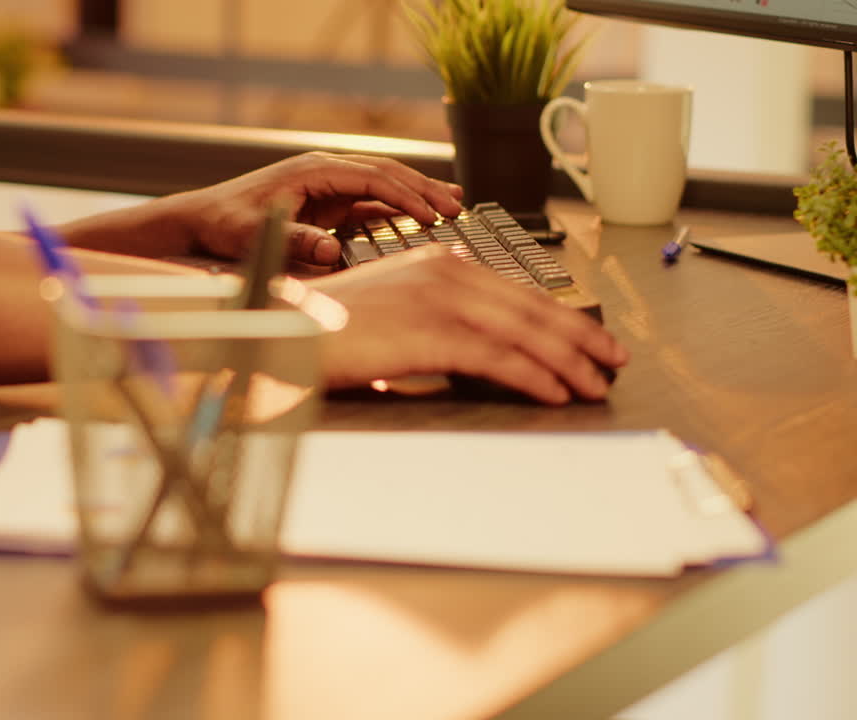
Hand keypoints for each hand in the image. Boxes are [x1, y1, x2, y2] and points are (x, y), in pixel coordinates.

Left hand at [176, 152, 463, 265]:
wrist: (202, 219)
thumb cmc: (225, 224)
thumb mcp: (255, 234)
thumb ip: (294, 241)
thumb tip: (331, 252)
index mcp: (312, 171)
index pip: (371, 177)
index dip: (404, 195)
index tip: (431, 213)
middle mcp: (324, 172)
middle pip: (385, 174)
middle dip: (422, 189)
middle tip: (457, 206)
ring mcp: (327, 186)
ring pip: (381, 185)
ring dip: (416, 195)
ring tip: (452, 204)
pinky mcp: (325, 203)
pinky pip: (368, 203)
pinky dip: (396, 208)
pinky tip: (419, 217)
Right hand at [306, 247, 629, 404]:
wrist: (283, 329)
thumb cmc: (326, 329)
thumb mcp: (390, 314)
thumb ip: (435, 322)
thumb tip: (474, 352)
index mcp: (438, 261)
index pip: (515, 291)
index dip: (560, 316)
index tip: (589, 337)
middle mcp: (445, 270)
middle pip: (531, 307)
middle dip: (579, 337)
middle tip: (613, 360)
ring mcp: (440, 298)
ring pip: (524, 332)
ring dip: (569, 362)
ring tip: (595, 385)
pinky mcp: (431, 331)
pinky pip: (499, 357)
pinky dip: (535, 377)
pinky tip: (557, 393)